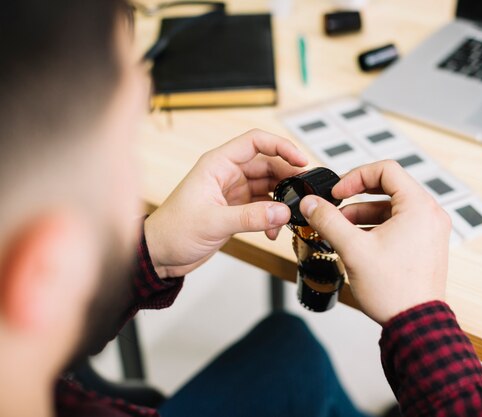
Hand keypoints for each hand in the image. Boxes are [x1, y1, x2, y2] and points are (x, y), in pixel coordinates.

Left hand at [144, 129, 307, 277]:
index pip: (255, 142)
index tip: (300, 160)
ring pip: (268, 186)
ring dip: (281, 200)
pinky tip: (274, 230)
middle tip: (303, 192)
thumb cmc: (172, 230)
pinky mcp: (236, 210)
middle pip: (267, 164)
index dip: (281, 146)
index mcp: (217, 164)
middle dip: (287, 177)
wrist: (160, 255)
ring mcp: (233, 192)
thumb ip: (251, 217)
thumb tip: (282, 212)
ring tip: (290, 213)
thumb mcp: (213, 222)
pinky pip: (263, 207)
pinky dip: (272, 217)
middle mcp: (227, 174)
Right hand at [298, 160, 449, 324]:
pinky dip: (376, 227)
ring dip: (363, 214)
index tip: (338, 192)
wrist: (415, 324)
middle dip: (357, 196)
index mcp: (419, 207)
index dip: (356, 176)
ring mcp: (430, 231)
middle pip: (389, 187)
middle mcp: (430, 214)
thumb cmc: (394, 290)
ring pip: (392, 208)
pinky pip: (399, 224)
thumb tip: (311, 203)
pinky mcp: (426, 245)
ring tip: (339, 229)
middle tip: (335, 207)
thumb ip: (328, 220)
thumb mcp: (353, 249)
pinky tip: (355, 242)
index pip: (386, 169)